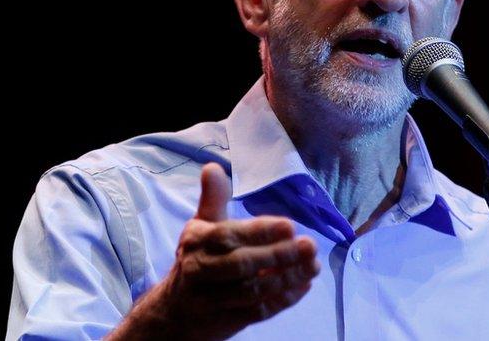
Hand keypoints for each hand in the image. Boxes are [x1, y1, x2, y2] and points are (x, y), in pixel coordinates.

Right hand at [108, 163, 319, 340]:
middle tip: (309, 246)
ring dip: (287, 279)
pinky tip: (304, 285)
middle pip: (241, 265)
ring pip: (252, 291)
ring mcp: (213, 299)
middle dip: (278, 256)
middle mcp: (201, 270)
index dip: (259, 231)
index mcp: (197, 242)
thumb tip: (212, 167)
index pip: (227, 235)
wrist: (174, 312)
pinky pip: (258, 311)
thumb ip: (213, 199)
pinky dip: (283, 300)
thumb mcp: (200, 227)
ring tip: (314, 266)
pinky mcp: (227, 321)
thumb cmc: (197, 259)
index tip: (289, 226)